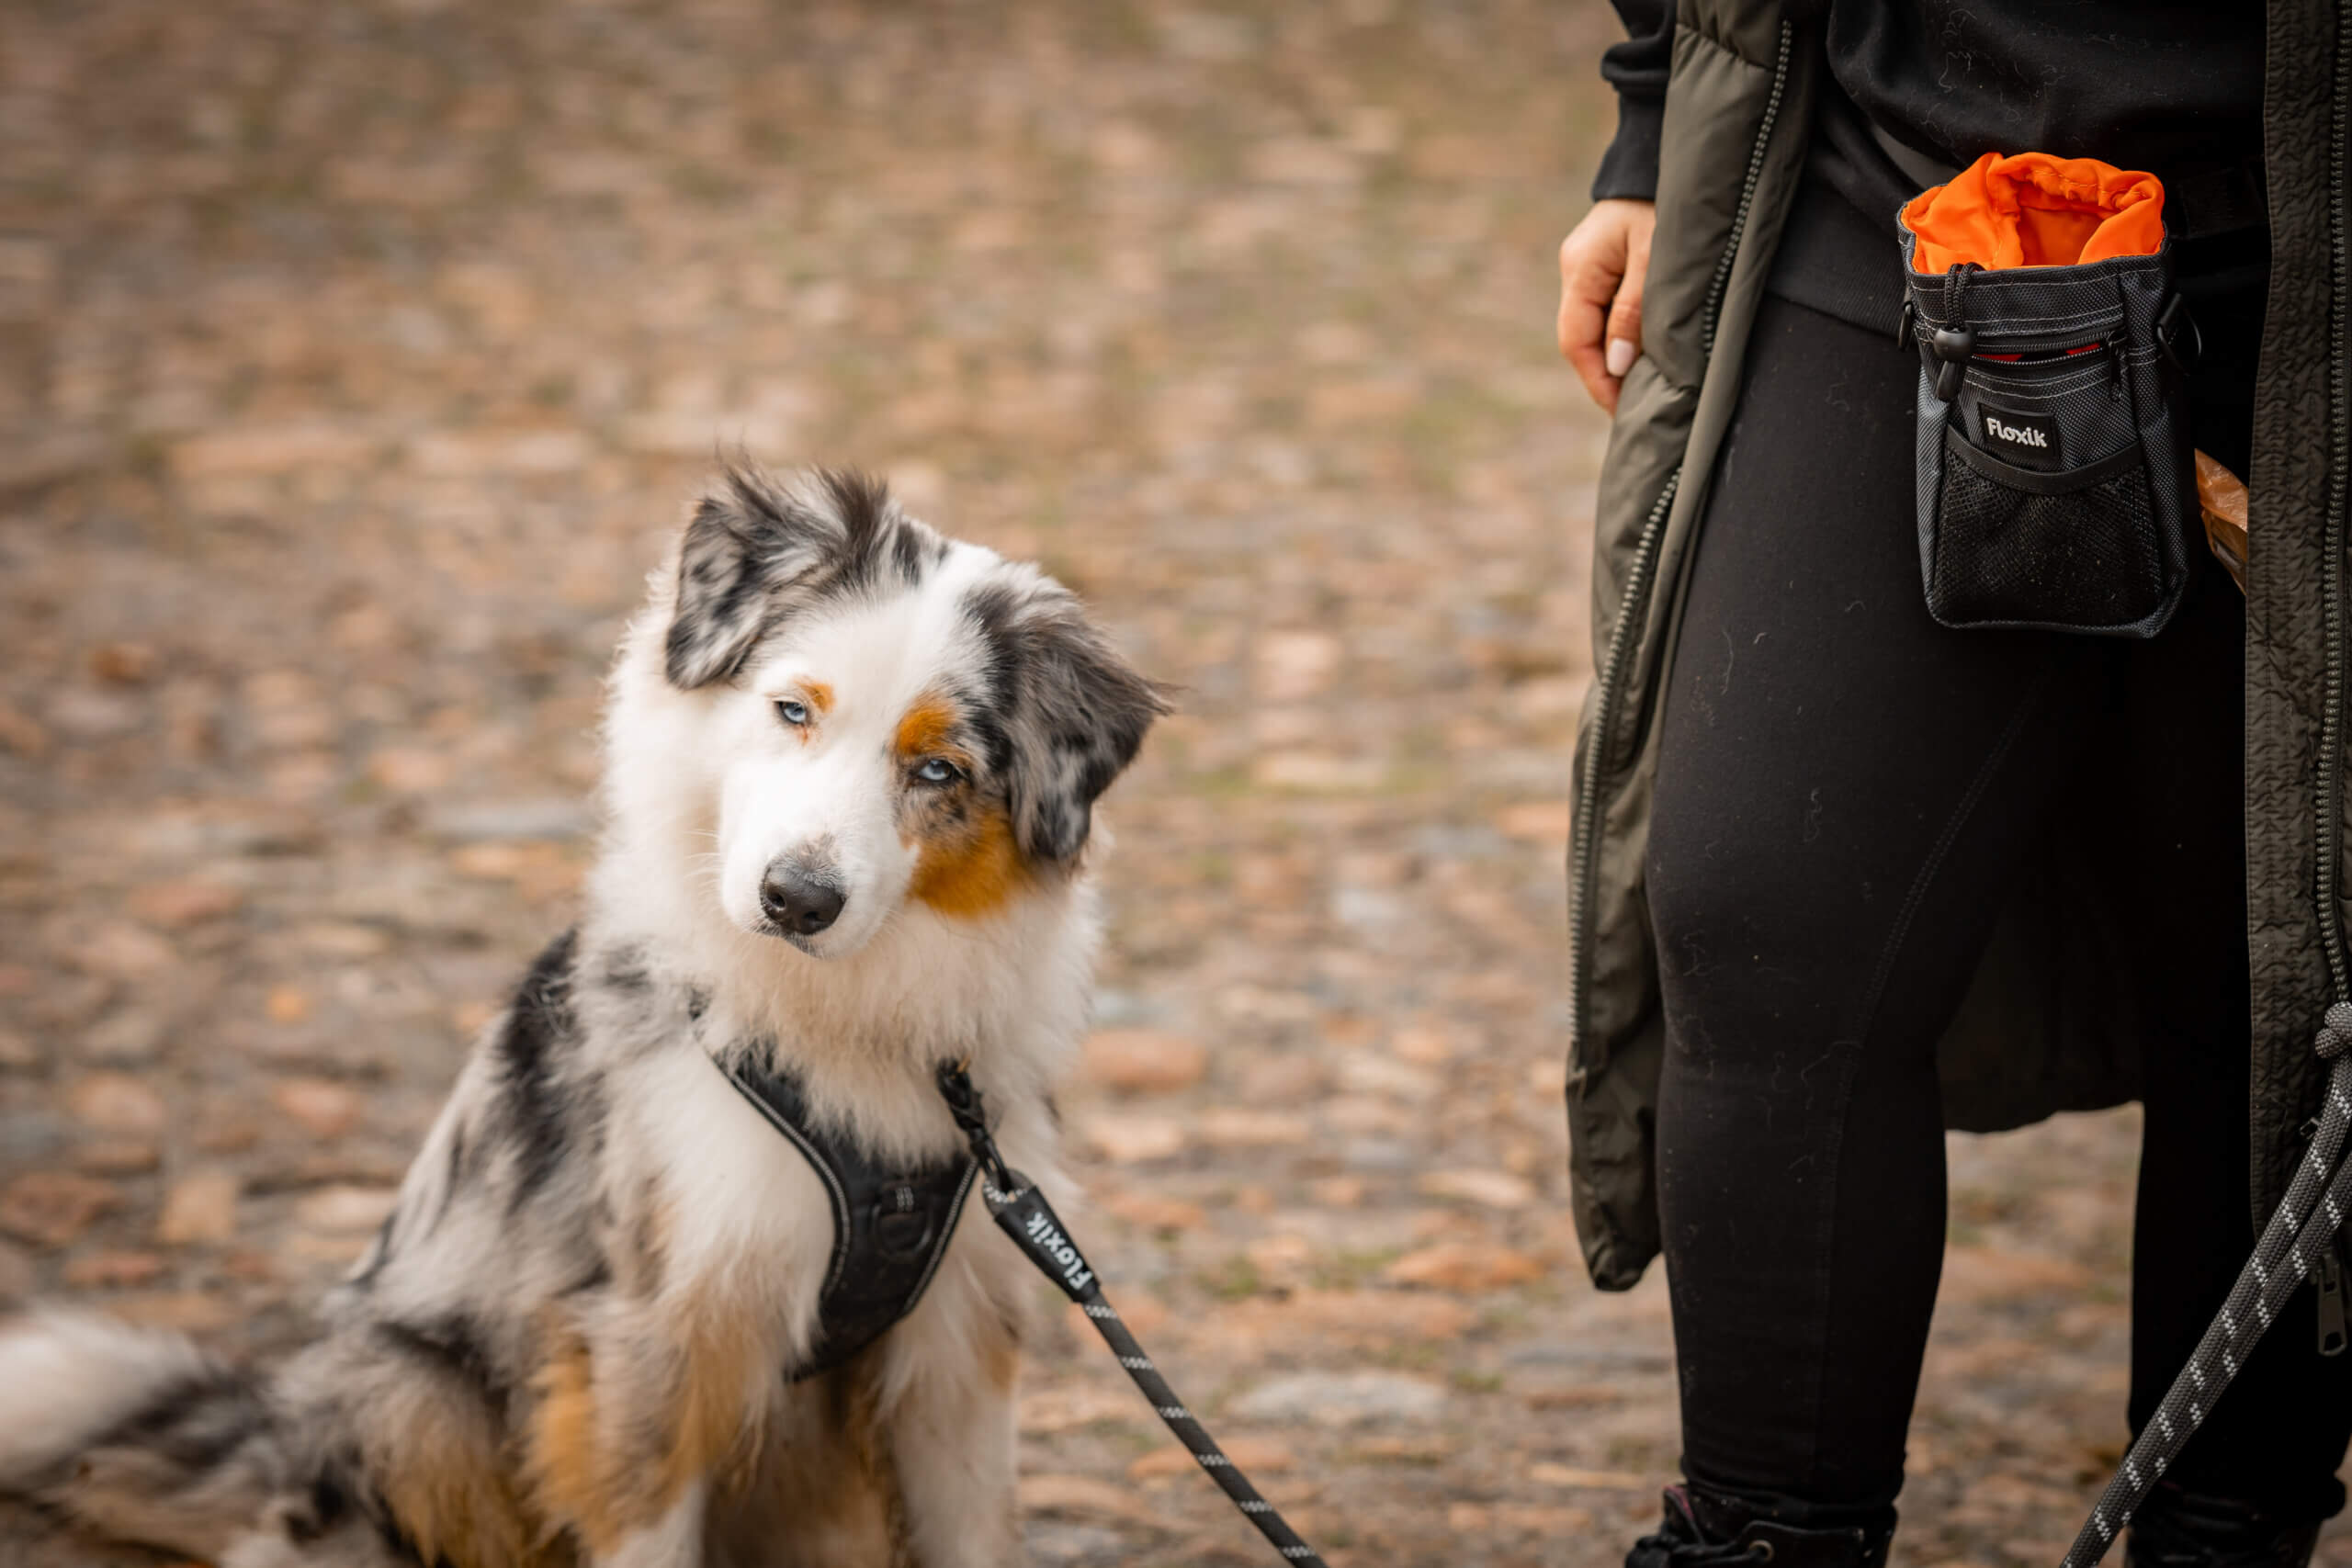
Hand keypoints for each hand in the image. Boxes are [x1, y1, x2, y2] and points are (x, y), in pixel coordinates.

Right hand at [1557, 198, 1655, 413]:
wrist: (1663, 155)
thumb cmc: (1665, 201)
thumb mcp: (1655, 258)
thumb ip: (1633, 311)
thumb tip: (1617, 363)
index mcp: (1581, 268)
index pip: (1576, 341)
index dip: (1598, 380)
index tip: (1623, 410)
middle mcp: (1575, 270)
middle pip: (1581, 338)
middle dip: (1606, 375)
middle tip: (1637, 407)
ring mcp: (1586, 266)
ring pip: (1594, 326)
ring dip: (1616, 356)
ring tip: (1645, 385)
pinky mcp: (1604, 263)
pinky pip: (1607, 310)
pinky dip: (1623, 334)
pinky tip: (1643, 350)